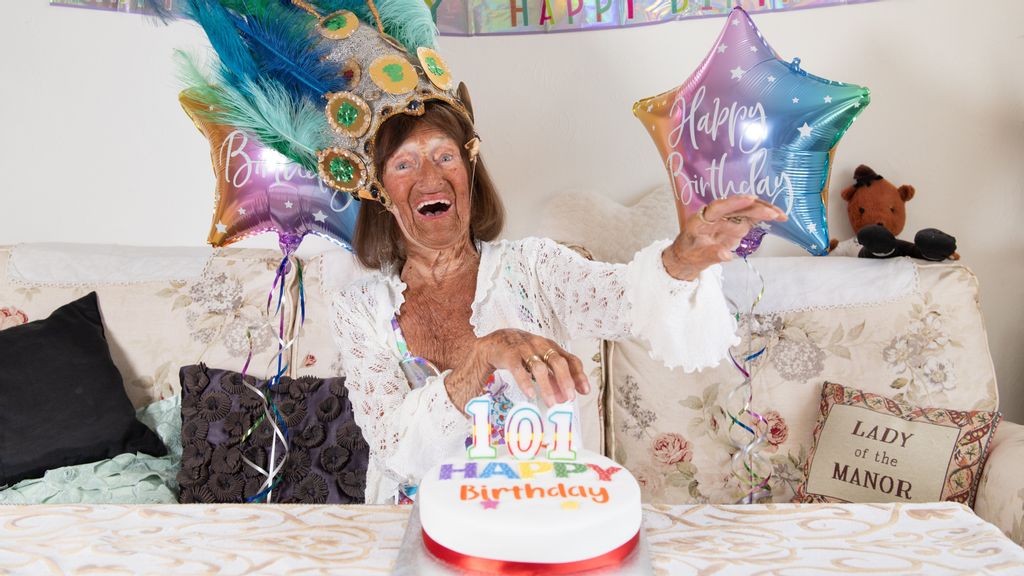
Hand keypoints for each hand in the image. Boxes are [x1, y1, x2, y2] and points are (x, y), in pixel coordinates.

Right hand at [446, 328, 589, 409]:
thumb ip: (551, 378)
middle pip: (558, 361)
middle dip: (566, 381)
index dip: (579, 375)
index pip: (570, 359)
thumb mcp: (537, 363)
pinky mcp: (508, 353)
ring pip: (539, 367)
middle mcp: (539, 344)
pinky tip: (531, 395)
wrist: (491, 343)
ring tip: (551, 403)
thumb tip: (564, 396)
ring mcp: (523, 347)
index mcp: (549, 346)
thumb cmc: (518, 353)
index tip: (585, 391)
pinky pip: (518, 369)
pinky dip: (525, 383)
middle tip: (569, 398)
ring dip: (547, 387)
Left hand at [663, 195, 786, 279]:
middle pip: (737, 207)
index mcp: (702, 219)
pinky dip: (766, 216)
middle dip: (756, 208)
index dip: (734, 202)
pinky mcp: (737, 223)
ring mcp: (728, 218)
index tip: (750, 199)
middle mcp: (717, 214)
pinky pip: (753, 217)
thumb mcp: (697, 257)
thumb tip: (726, 256)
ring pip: (748, 210)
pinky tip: (780, 217)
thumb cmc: (690, 253)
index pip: (718, 208)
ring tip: (781, 215)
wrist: (689, 255)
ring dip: (765, 210)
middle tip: (773, 213)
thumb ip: (711, 254)